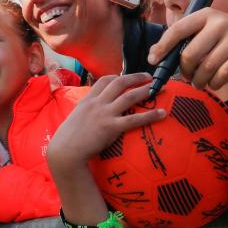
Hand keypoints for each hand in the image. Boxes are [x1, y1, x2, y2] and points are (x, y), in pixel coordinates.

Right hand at [47, 74, 164, 168]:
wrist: (65, 151)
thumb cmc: (67, 139)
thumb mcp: (74, 118)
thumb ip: (84, 112)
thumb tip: (90, 114)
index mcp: (88, 100)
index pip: (104, 80)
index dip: (118, 77)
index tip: (127, 77)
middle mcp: (97, 103)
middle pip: (119, 83)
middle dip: (136, 77)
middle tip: (149, 77)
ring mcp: (104, 114)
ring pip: (129, 96)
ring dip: (146, 90)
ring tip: (159, 88)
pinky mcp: (111, 127)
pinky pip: (134, 119)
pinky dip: (150, 115)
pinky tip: (162, 114)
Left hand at [148, 9, 227, 90]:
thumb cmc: (222, 40)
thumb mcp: (204, 33)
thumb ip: (182, 40)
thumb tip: (153, 54)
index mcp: (205, 14)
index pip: (178, 29)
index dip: (163, 46)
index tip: (152, 60)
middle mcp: (221, 22)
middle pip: (191, 54)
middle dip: (185, 71)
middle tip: (187, 77)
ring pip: (207, 67)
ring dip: (200, 80)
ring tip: (199, 83)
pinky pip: (224, 74)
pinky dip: (215, 83)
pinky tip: (214, 83)